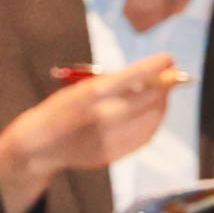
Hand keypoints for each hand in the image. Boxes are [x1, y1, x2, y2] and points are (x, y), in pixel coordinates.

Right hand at [0, 57, 178, 211]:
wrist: (40, 145)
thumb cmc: (65, 108)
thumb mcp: (82, 87)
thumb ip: (115, 83)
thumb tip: (153, 78)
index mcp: (91, 93)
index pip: (132, 77)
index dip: (154, 67)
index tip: (169, 59)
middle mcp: (103, 116)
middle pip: (149, 99)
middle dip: (165, 86)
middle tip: (173, 76)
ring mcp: (110, 138)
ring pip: (151, 119)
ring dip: (161, 104)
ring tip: (162, 95)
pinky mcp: (114, 154)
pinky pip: (144, 136)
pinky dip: (152, 123)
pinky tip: (152, 114)